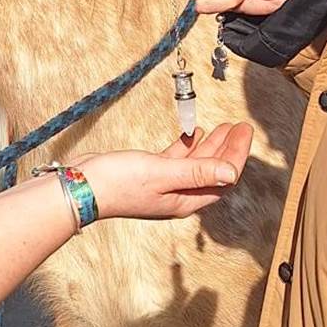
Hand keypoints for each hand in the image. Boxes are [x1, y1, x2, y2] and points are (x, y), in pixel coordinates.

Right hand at [81, 123, 252, 219]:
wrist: (82, 187)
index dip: (236, 154)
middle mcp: (177, 195)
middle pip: (212, 171)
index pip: (222, 178)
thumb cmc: (117, 184)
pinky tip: (192, 134)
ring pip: (196, 164)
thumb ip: (196, 171)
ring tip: (223, 128)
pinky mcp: (149, 174)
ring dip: (210, 146)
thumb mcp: (161, 172)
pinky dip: (188, 147)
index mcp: (184, 200)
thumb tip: (231, 172)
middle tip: (240, 126)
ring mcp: (163, 185)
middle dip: (228, 148)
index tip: (244, 131)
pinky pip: (177, 160)